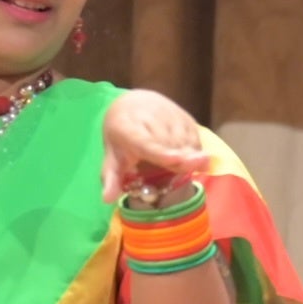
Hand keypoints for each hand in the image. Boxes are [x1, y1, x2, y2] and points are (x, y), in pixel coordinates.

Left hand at [102, 88, 210, 204]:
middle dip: (181, 161)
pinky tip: (188, 155)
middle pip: (171, 145)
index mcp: (127, 129)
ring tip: (181, 165)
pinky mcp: (185, 115)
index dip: (162, 153)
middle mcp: (149, 117)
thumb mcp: (113, 157)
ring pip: (186, 141)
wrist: (133, 105)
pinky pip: (195, 137)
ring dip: (189, 157)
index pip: (146, 143)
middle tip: (184, 174)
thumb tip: (107, 199)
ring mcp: (170, 114)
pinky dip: (195, 151)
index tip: (176, 160)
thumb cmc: (122, 137)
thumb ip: (111, 178)